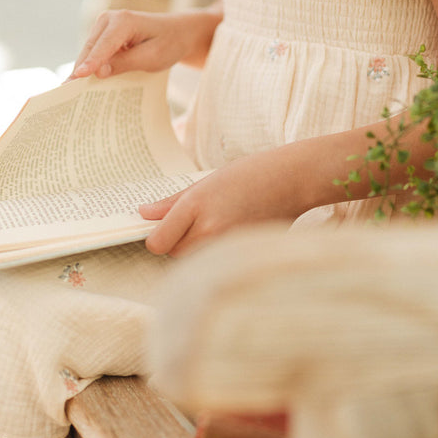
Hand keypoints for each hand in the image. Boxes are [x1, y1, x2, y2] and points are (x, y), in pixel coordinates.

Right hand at [69, 7, 221, 79]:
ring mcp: (104, 25)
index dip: (90, 63)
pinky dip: (90, 67)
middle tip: (65, 93)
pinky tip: (82, 85)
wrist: (179, 32)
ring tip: (69, 93)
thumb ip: (125, 63)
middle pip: (90, 49)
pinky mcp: (104, 34)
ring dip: (83, 70)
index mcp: (124, 20)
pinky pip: (94, 52)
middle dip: (80, 70)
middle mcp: (109, 18)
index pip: (103, 45)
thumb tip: (98, 72)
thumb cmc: (169, 43)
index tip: (77, 77)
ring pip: (88, 52)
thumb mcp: (152, 57)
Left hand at [139, 146, 316, 256]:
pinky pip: (217, 263)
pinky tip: (232, 233)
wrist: (293, 179)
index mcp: (196, 205)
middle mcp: (210, 229)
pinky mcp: (243, 255)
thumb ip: (172, 202)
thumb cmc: (251, 174)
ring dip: (197, 250)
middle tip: (195, 223)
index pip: (158, 242)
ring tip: (216, 226)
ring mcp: (228, 245)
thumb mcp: (206, 181)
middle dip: (178, 242)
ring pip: (195, 261)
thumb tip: (144, 214)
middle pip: (174, 254)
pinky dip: (218, 254)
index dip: (157, 238)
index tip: (163, 229)